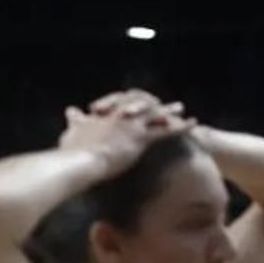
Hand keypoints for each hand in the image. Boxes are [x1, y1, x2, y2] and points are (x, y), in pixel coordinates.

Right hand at [61, 91, 193, 175]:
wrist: (80, 160)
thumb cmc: (73, 151)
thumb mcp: (71, 131)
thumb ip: (74, 120)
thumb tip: (70, 110)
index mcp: (105, 116)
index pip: (118, 106)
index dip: (128, 105)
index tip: (134, 104)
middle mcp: (120, 115)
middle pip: (139, 106)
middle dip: (151, 104)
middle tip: (161, 102)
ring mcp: (131, 125)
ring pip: (154, 114)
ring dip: (168, 110)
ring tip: (180, 107)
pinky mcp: (140, 138)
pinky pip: (165, 131)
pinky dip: (181, 127)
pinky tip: (193, 123)